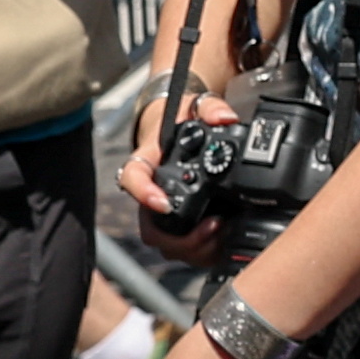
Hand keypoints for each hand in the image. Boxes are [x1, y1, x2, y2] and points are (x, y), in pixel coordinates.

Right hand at [121, 88, 231, 265]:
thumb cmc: (182, 121)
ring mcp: (161, 212)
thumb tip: (226, 117)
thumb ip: (211, 109)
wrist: (181, 130)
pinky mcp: (177, 225)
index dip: (144, 194)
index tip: (163, 204)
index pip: (133, 178)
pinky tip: (224, 241)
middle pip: (150, 228)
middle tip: (214, 224)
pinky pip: (181, 248)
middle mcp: (150, 192)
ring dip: (193, 248)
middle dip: (180, 237)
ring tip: (223, 232)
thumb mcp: (196, 107)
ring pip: (165, 244)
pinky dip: (202, 251)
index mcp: (147, 162)